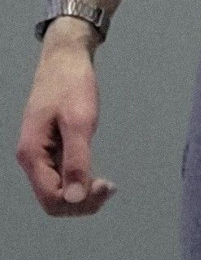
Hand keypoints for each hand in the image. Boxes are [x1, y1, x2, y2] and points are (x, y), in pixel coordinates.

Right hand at [15, 38, 116, 215]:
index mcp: (33, 154)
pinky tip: (95, 174)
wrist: (65, 58)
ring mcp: (40, 153)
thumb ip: (77, 160)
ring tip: (105, 184)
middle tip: (109, 187)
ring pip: (57, 190)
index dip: (78, 202)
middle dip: (81, 201)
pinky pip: (61, 176)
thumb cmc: (71, 84)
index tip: (105, 186)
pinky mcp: (49, 147)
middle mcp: (32, 158)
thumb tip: (76, 198)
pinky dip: (78, 180)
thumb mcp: (79, 121)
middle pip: (53, 199)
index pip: (51, 199)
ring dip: (81, 193)